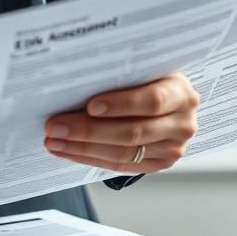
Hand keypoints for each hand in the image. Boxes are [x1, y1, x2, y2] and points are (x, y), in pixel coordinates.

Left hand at [43, 72, 199, 173]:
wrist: (169, 99)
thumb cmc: (147, 78)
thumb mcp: (143, 69)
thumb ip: (121, 74)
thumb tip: (74, 81)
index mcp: (180, 93)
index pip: (152, 101)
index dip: (121, 104)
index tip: (90, 105)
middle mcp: (182, 123)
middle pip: (132, 132)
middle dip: (88, 130)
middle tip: (55, 126)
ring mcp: (173, 148)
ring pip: (123, 153)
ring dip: (82, 148)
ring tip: (54, 140)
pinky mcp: (160, 164)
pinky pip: (121, 166)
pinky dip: (90, 158)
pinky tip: (68, 151)